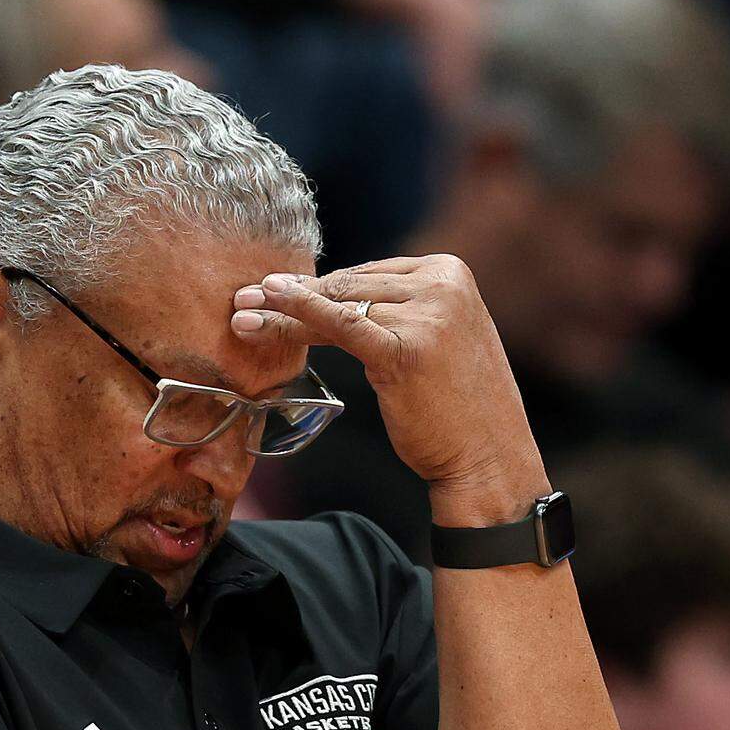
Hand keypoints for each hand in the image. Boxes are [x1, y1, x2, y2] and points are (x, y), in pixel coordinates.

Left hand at [231, 257, 546, 515]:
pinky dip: (298, 315)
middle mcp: (442, 284)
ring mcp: (427, 314)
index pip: (367, 274)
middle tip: (244, 297)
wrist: (488, 457)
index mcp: (451, 272)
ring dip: (283, 310)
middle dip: (292, 293)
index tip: (275, 290)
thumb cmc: (457, 408)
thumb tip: (337, 297)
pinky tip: (267, 309)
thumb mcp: (436, 340)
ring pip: (336, 305)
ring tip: (241, 313)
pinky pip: (339, 325)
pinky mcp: (404, 349)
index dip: (316, 285)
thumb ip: (401, 311)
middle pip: (348, 285)